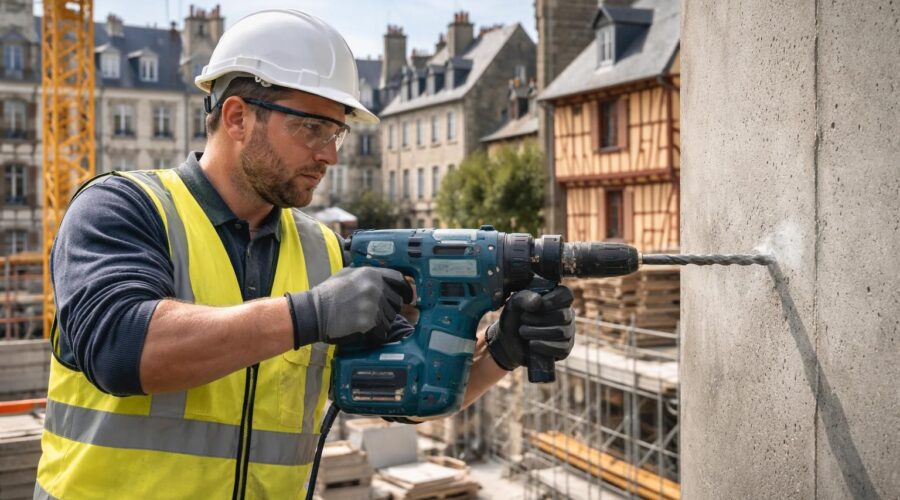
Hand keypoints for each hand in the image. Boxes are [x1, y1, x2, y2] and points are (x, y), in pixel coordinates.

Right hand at [286, 267, 412, 346]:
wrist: (313, 313)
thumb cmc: (327, 294)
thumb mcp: (346, 274)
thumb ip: (366, 274)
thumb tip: (382, 277)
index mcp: (371, 274)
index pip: (399, 280)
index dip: (406, 290)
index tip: (408, 297)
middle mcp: (375, 288)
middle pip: (396, 302)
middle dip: (388, 308)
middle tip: (373, 312)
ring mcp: (373, 306)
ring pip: (390, 318)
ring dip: (381, 321)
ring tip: (362, 319)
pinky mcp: (370, 323)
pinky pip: (382, 331)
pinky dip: (375, 333)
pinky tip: (362, 329)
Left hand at [485, 286, 574, 370]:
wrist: (508, 342)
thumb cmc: (514, 318)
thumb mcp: (514, 304)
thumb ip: (524, 298)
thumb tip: (538, 300)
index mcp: (557, 299)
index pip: (566, 295)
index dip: (552, 300)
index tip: (536, 305)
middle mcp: (566, 314)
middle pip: (563, 315)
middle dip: (539, 318)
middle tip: (523, 319)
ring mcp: (567, 332)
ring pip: (561, 332)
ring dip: (538, 332)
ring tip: (523, 332)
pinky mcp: (564, 349)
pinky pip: (562, 348)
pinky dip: (543, 346)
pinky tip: (531, 344)